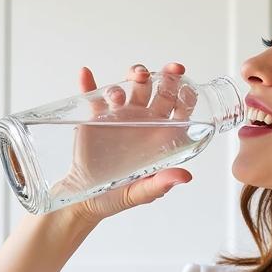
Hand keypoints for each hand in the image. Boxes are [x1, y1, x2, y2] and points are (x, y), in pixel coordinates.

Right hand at [60, 61, 195, 224]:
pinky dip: (90, 84)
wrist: (85, 199)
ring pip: (131, 87)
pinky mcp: (96, 118)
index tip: (186, 88)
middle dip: (164, 77)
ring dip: (133, 77)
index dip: (185, 96)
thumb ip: (161, 184)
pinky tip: (86, 75)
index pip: (179, 110)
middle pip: (158, 90)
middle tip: (166, 72)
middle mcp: (143, 122)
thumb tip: (185, 176)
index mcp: (159, 137)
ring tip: (127, 86)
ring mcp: (120, 117)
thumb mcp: (141, 192)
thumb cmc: (116, 195)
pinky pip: (93, 96)